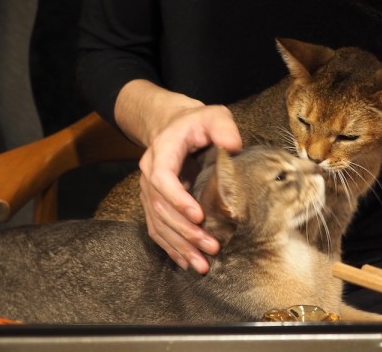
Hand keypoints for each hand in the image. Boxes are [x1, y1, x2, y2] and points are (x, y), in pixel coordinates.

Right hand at [138, 104, 241, 272]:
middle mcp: (149, 174)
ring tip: (202, 265)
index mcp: (161, 152)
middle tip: (212, 246)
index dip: (177, 199)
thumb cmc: (196, 123)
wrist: (173, 127)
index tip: (199, 216)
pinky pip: (157, 229)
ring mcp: (149, 192)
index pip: (162, 178)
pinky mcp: (154, 204)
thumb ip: (223, 127)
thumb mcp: (214, 116)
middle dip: (186, 232)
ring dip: (179, 247)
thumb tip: (233, 147)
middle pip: (161, 208)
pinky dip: (170, 248)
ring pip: (158, 224)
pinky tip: (186, 262)